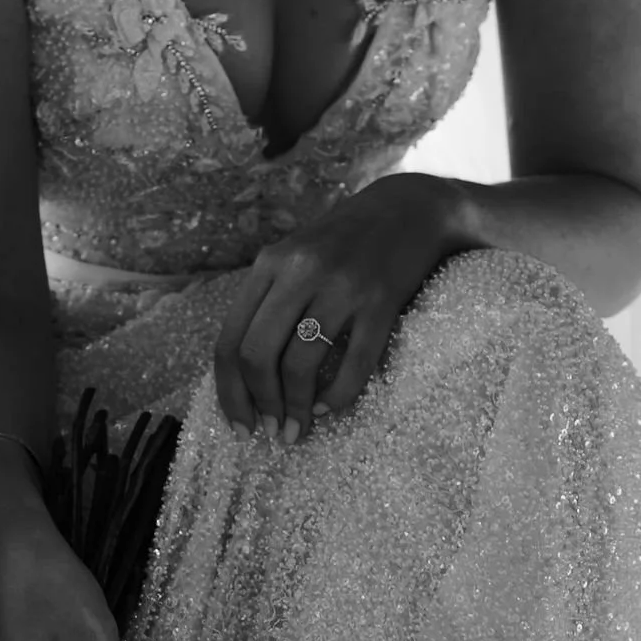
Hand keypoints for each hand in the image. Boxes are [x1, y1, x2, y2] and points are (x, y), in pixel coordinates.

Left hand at [212, 173, 472, 442]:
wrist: (411, 207)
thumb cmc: (344, 243)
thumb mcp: (295, 258)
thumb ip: (267, 303)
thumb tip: (243, 377)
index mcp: (270, 263)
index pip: (231, 340)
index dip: (230, 392)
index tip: (240, 425)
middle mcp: (300, 271)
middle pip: (258, 355)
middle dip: (261, 404)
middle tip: (273, 432)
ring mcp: (341, 286)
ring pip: (300, 364)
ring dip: (296, 409)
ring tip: (299, 430)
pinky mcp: (380, 302)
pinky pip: (353, 365)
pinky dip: (337, 397)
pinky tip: (330, 408)